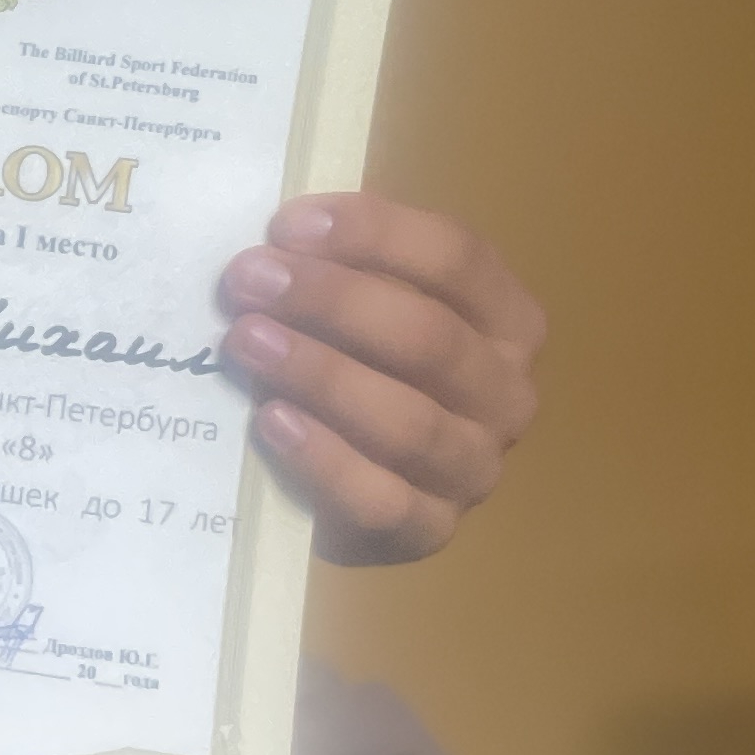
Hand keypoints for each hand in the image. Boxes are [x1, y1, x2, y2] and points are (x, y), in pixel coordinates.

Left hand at [217, 198, 543, 565]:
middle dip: (332, 301)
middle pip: (430, 336)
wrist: (350, 483)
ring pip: (409, 421)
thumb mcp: (361, 302)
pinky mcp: (430, 530)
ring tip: (246, 342)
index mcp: (508, 320)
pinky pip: (381, 499)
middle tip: (249, 280)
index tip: (286, 225)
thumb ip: (340, 264)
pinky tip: (271, 422)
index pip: (457, 258)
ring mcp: (475, 468)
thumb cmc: (357, 362)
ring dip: (321, 374)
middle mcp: (507, 394)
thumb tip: (279, 234)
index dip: (373, 233)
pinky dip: (324, 459)